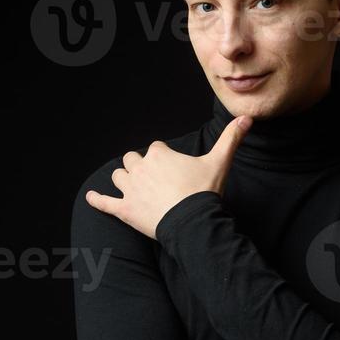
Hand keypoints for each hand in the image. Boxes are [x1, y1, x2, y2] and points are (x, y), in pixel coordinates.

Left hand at [86, 115, 252, 238]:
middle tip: (152, 178)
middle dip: (139, 166)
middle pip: (132, 160)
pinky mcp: (124, 210)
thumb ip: (231, 139)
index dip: (163, 157)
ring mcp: (130, 189)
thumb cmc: (205, 191)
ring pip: (119, 176)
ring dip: (123, 179)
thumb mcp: (220, 162)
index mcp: (159, 154)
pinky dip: (98, 199)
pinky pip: (105, 203)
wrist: (193, 222)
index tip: (172, 169)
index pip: (155, 148)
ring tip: (131, 186)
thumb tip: (248, 118)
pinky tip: (92, 197)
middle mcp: (140, 168)